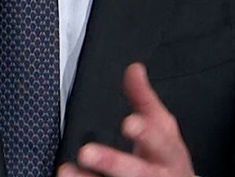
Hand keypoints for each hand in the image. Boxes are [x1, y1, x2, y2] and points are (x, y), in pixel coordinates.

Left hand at [60, 63, 194, 176]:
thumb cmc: (167, 158)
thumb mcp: (163, 127)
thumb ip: (145, 99)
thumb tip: (133, 69)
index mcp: (168, 152)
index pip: (159, 140)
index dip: (144, 133)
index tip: (128, 123)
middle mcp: (156, 175)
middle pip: (137, 171)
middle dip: (113, 161)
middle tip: (87, 151)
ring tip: (65, 170)